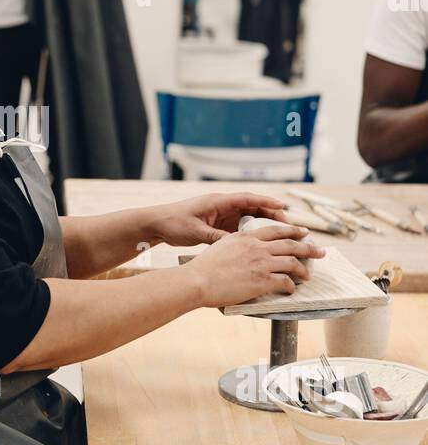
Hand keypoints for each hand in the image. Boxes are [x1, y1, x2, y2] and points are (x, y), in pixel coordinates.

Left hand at [148, 192, 292, 246]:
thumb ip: (216, 238)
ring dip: (263, 226)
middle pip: (252, 208)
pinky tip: (262, 244)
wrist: (156, 224)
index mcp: (218, 202)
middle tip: (288, 226)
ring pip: (248, 218)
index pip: (247, 199)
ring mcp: (221, 215)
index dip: (266, 202)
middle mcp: (222, 206)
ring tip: (280, 236)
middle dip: (270, 215)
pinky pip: (239, 228)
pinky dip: (250, 234)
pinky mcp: (218, 225)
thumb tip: (236, 245)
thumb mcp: (196, 232)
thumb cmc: (173, 223)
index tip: (283, 207)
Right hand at [184, 223, 326, 308]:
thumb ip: (236, 246)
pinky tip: (291, 290)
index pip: (276, 230)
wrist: (198, 280)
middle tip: (321, 251)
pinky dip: (291, 286)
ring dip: (303, 269)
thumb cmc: (203, 268)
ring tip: (309, 274)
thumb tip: (242, 251)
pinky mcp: (261, 280)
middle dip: (308, 248)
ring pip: (292, 262)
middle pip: (290, 244)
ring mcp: (260, 263)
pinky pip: (284, 281)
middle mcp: (256, 247)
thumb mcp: (220, 247)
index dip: (292, 231)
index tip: (303, 232)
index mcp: (246, 237)